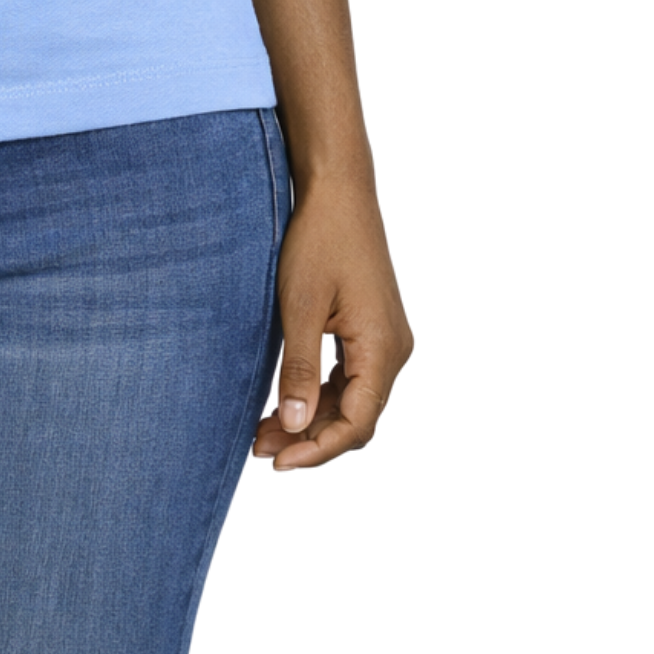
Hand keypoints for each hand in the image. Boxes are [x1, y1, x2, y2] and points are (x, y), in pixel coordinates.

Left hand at [253, 174, 411, 470]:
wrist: (338, 190)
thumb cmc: (318, 240)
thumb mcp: (300, 306)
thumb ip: (299, 368)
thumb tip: (295, 426)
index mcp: (383, 348)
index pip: (357, 423)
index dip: (318, 450)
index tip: (277, 463)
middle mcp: (394, 349)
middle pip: (357, 417)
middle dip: (310, 439)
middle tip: (260, 449)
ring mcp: (386, 339)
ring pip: (352, 399)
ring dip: (312, 418)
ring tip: (263, 432)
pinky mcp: (372, 328)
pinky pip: (350, 376)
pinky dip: (318, 394)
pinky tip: (284, 402)